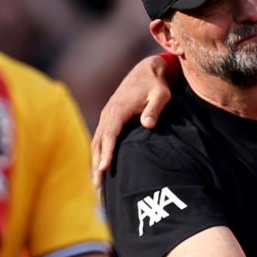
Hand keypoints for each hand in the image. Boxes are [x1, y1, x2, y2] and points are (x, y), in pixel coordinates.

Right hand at [91, 54, 175, 185]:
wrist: (146, 71)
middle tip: (98, 185)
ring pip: (97, 141)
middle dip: (97, 163)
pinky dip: (98, 153)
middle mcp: (109, 113)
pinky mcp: (109, 119)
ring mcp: (107, 116)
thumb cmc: (156, 85)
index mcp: (118, 109)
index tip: (104, 168)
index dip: (107, 152)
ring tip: (97, 183)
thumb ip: (155, 109)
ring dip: (95, 161)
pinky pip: (100, 138)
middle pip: (99, 142)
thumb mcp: (161, 95)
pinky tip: (100, 167)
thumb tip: (148, 124)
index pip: (110, 134)